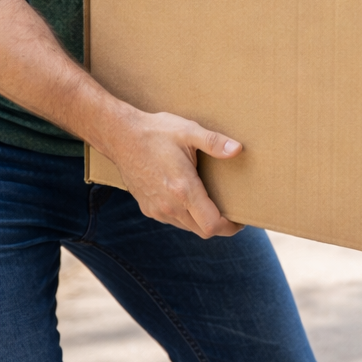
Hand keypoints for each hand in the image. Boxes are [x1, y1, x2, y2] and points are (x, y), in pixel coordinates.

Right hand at [104, 110, 244, 238]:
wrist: (120, 136)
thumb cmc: (156, 132)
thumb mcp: (188, 131)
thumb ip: (214, 142)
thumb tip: (237, 149)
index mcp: (183, 190)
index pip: (212, 225)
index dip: (230, 227)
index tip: (240, 219)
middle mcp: (169, 206)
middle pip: (202, 231)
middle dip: (219, 225)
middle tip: (231, 210)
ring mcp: (156, 209)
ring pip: (187, 227)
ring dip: (201, 220)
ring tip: (212, 203)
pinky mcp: (147, 207)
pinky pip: (173, 220)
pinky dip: (186, 216)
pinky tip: (190, 198)